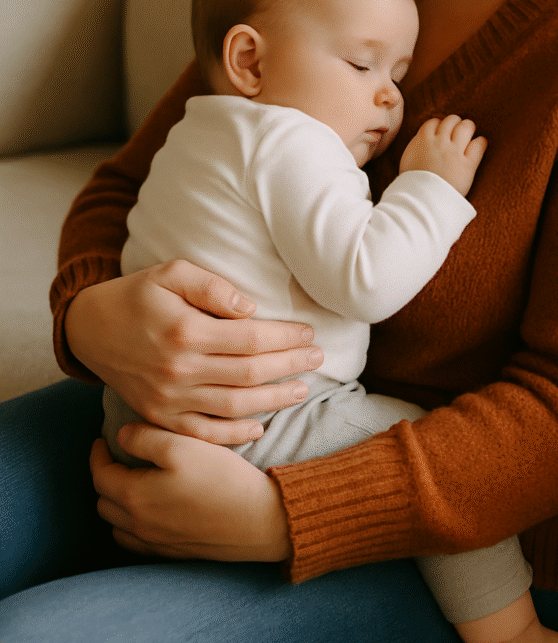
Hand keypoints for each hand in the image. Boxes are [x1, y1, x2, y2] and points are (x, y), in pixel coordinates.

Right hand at [65, 260, 323, 442]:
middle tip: (318, 358)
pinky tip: (260, 426)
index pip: (251, 339)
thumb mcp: (170, 273)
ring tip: (301, 390)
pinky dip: (234, 435)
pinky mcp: (160, 416)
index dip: (285, 337)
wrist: (89, 329)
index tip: (308, 332)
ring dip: (273, 400)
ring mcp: (169, 399)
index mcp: (186, 331)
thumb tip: (251, 309)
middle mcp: (179, 370)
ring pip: (234, 407)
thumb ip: (212, 286)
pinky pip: (203, 433)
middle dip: (290, 366)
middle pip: (249, 373)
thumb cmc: (136, 295)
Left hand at [90, 425, 289, 560]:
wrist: (257, 518)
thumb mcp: (182, 445)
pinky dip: (133, 526)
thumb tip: (120, 435)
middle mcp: (139, 525)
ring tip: (130, 483)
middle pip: (104, 502)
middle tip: (116, 458)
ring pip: (118, 526)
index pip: (100, 475)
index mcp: (135, 496)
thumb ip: (145, 437)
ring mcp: (156, 543)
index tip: (102, 439)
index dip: (97, 454)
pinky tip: (149, 512)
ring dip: (117, 504)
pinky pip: (138, 543)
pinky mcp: (175, 552)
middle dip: (104, 478)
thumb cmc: (220, 477)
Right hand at [399, 115, 486, 196]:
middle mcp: (440, 141)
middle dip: (455, 124)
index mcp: (422, 140)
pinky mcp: (468, 164)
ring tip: (469, 135)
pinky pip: (479, 144)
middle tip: (457, 132)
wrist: (421, 200)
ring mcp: (454, 152)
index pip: (434, 122)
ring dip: (468, 128)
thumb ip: (417, 146)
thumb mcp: (408, 160)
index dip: (439, 126)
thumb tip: (424, 140)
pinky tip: (479, 145)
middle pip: (451, 120)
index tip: (441, 133)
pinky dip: (481, 142)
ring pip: (466, 126)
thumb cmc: (412, 184)